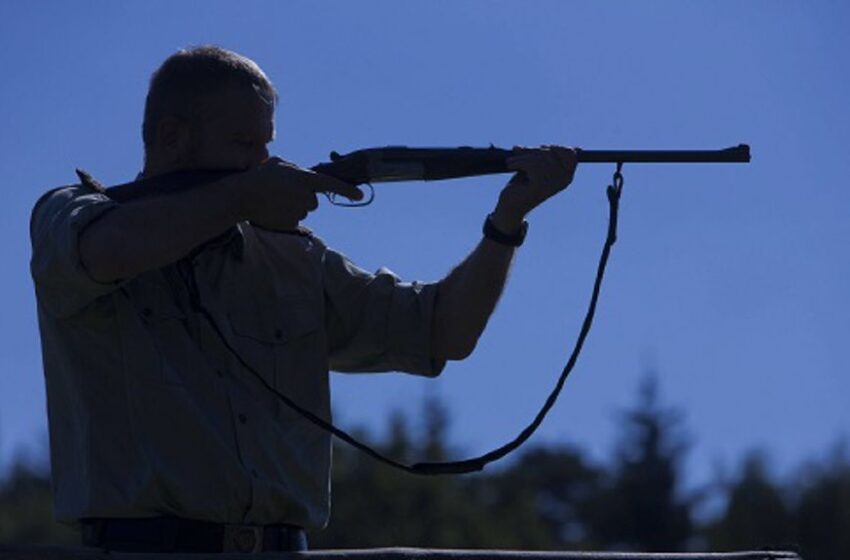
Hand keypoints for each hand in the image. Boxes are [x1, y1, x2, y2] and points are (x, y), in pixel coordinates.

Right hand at [237, 157, 362, 229]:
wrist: (242, 196)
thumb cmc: (260, 176)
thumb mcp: (280, 163)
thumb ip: (297, 170)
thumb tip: (304, 176)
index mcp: (305, 179)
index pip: (331, 184)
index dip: (347, 190)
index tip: (361, 195)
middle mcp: (306, 196)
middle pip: (314, 201)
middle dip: (303, 197)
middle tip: (283, 191)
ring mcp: (299, 211)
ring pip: (304, 210)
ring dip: (293, 206)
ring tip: (275, 199)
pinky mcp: (292, 224)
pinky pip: (294, 219)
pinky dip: (286, 215)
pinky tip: (273, 209)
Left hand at [492, 145, 577, 230]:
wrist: (511, 206)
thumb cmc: (522, 185)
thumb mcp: (534, 165)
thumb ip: (540, 155)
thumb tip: (532, 147)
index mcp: (567, 176)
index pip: (570, 152)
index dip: (553, 147)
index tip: (537, 149)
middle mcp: (564, 180)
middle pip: (552, 151)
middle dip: (532, 150)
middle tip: (518, 152)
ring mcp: (553, 184)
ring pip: (540, 157)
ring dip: (522, 157)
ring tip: (512, 162)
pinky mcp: (540, 186)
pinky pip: (532, 164)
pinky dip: (519, 162)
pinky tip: (510, 166)